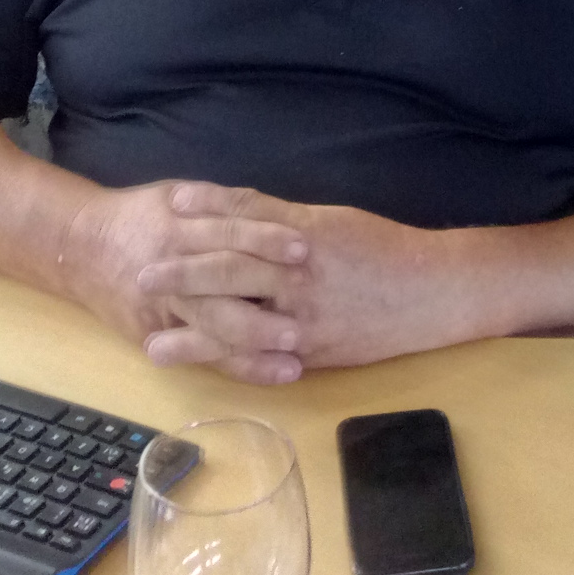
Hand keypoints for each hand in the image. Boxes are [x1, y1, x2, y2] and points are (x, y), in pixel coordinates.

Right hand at [57, 177, 297, 352]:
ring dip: (257, 340)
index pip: (228, 230)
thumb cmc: (140, 216)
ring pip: (214, 325)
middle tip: (306, 301)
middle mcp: (173, 267)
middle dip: (265, 292)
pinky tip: (274, 372)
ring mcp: (165, 307)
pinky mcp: (159, 336)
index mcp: (179, 226)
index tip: (303, 248)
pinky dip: (241, 366)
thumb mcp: (176, 195)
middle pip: (223, 280)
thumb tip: (276, 213)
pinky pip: (205, 355)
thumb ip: (219, 206)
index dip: (265, 238)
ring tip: (296, 351)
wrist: (80, 248)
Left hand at [135, 184, 446, 377]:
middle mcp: (300, 275)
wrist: (430, 291)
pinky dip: (229, 365)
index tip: (171, 203)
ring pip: (240, 323)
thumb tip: (234, 212)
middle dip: (184, 272)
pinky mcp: (312, 353)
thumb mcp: (332, 221)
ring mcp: (304, 318)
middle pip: (231, 269)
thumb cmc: (381, 249)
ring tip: (152, 340)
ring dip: (192, 332)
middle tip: (143, 274)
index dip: (207, 208)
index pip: (246, 216)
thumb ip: (283, 219)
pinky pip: (262, 359)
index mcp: (304, 234)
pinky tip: (205, 371)